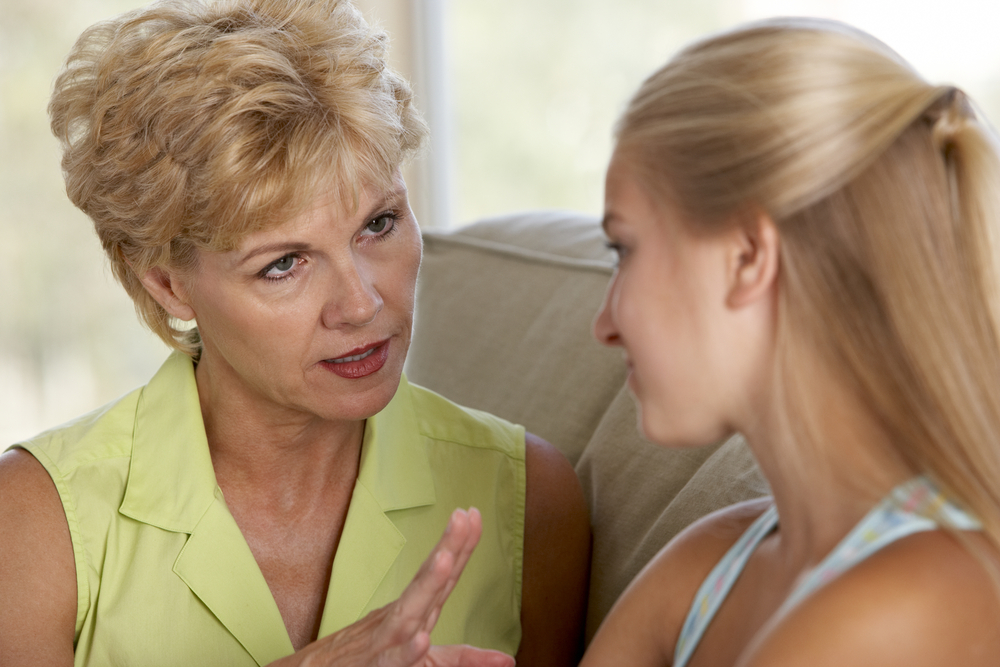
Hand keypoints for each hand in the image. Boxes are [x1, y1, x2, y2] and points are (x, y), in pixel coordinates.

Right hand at [269, 508, 513, 666]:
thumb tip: (509, 660)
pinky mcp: (376, 666)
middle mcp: (403, 619)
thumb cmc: (373, 661)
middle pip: (429, 581)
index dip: (461, 546)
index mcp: (417, 613)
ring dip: (426, 586)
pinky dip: (405, 649)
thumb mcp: (427, 662)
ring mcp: (387, 640)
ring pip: (409, 612)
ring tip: (443, 560)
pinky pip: (393, 658)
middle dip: (448, 548)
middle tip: (462, 516)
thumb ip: (465, 658)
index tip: (475, 514)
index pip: (443, 575)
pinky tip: (420, 638)